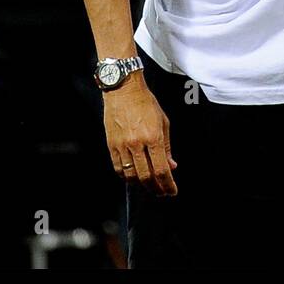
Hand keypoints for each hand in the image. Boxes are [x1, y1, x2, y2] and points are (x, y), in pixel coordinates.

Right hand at [104, 74, 177, 195]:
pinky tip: (133, 177)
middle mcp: (137, 144)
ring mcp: (122, 146)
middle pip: (146, 176)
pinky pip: (118, 168)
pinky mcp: (111, 145)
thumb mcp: (163, 122)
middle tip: (161, 192)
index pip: (161, 169)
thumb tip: (171, 166)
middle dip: (156, 188)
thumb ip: (167, 147)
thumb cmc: (146, 103)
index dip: (167, 185)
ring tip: (149, 186)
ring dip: (141, 185)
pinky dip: (126, 176)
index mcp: (153, 137)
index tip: (172, 191)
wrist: (123, 91)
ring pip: (131, 175)